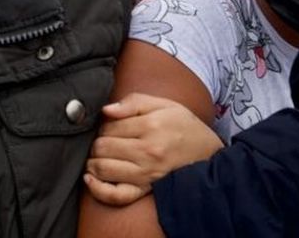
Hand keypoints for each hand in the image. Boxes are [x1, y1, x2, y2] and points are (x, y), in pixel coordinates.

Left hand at [84, 93, 222, 205]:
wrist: (208, 153)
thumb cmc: (185, 126)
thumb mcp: (165, 104)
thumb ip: (134, 102)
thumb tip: (106, 110)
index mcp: (151, 126)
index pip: (109, 127)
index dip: (104, 125)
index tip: (111, 126)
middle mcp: (147, 151)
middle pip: (102, 147)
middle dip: (97, 142)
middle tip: (105, 140)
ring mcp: (146, 173)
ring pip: (103, 168)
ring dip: (93, 161)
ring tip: (98, 155)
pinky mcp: (146, 189)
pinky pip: (116, 195)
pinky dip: (98, 188)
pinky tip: (90, 178)